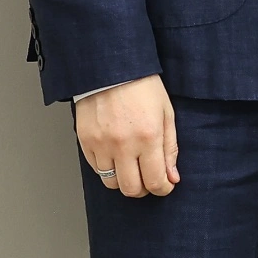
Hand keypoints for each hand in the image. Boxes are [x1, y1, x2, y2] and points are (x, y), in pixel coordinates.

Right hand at [75, 74, 178, 197]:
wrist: (112, 67)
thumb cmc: (142, 86)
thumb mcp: (166, 113)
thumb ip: (170, 148)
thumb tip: (172, 177)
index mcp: (148, 136)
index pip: (155, 181)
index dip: (163, 188)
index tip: (165, 185)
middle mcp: (124, 144)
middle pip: (131, 189)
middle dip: (143, 189)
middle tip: (148, 179)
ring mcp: (102, 144)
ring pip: (111, 183)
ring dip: (123, 180)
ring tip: (131, 167)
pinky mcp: (85, 141)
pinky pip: (95, 168)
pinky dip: (107, 168)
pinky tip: (115, 155)